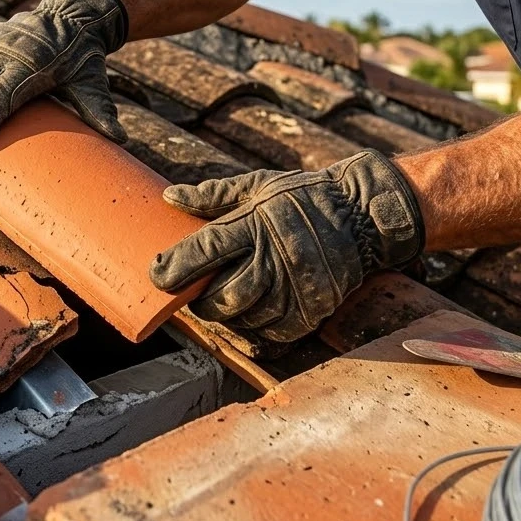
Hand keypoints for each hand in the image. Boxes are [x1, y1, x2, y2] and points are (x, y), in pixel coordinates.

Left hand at [149, 151, 424, 339]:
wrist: (365, 214)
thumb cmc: (304, 196)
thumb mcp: (258, 185)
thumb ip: (213, 195)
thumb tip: (170, 197)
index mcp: (257, 224)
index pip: (206, 250)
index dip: (175, 267)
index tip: (155, 274)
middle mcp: (277, 259)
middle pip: (224, 296)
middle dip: (199, 301)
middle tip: (189, 294)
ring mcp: (298, 289)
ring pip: (246, 319)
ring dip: (224, 318)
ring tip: (217, 304)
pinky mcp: (314, 310)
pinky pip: (273, 335)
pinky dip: (252, 331)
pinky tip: (245, 318)